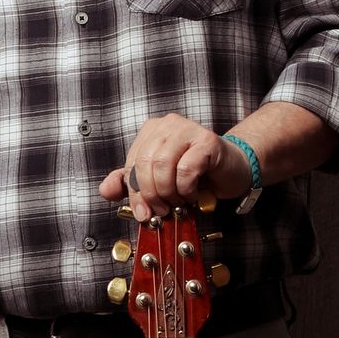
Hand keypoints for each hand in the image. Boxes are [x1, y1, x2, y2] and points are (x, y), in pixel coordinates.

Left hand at [102, 117, 247, 221]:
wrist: (232, 170)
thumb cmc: (196, 175)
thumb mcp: (158, 181)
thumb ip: (130, 184)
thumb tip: (106, 191)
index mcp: (151, 131)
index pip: (131, 163)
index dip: (134, 193)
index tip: (142, 212)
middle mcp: (167, 125)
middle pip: (145, 164)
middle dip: (151, 194)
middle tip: (161, 210)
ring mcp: (188, 128)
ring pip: (163, 165)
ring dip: (169, 193)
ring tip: (178, 202)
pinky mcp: (207, 140)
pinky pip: (186, 169)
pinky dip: (186, 189)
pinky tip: (193, 193)